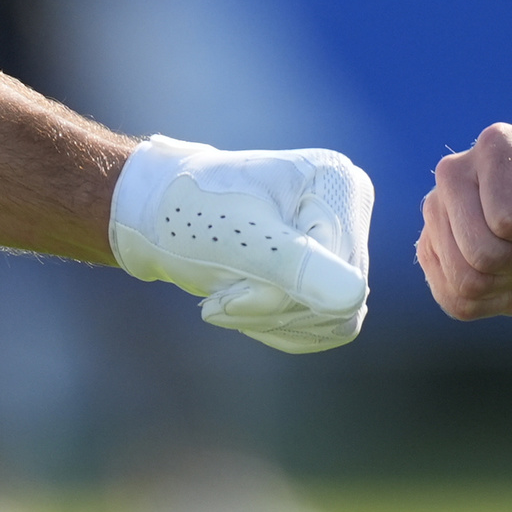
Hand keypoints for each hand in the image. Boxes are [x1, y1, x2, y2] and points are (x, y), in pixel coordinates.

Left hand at [110, 137, 374, 352]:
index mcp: (338, 184)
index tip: (229, 274)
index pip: (338, 273)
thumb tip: (352, 298)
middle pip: (339, 299)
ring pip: (332, 319)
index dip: (282, 291)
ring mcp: (340, 242)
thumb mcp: (238, 241)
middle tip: (219, 296)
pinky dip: (276, 327)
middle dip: (270, 308)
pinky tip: (243, 301)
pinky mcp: (327, 272)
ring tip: (226, 293)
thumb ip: (295, 266)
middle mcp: (348, 209)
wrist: (159, 217)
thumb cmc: (190, 215)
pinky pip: (324, 328)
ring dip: (268, 320)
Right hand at [418, 123, 511, 319]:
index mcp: (498, 144)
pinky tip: (507, 273)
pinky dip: (492, 300)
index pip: (509, 218)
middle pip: (481, 253)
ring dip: (508, 283)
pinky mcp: (429, 250)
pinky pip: (456, 300)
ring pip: (466, 281)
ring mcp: (435, 212)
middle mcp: (454, 172)